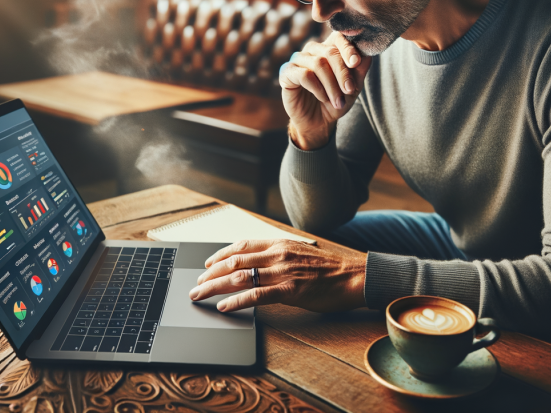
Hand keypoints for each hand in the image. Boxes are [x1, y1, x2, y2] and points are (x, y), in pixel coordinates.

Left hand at [188, 239, 366, 312]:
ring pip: (239, 277)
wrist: (354, 276)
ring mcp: (282, 272)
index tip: (207, 265)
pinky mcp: (289, 290)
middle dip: (210, 274)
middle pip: (234, 262)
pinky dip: (236, 301)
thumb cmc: (330, 268)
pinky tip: (223, 306)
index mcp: (280, 243)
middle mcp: (277, 254)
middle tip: (196, 285)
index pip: (241, 245)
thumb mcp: (301, 252)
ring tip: (200, 295)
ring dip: (214, 287)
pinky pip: (256, 295)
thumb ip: (280, 255)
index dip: (220, 254)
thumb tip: (260, 263)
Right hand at [279, 32, 372, 149]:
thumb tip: (367, 54)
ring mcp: (298, 60)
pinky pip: (304, 74)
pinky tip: (322, 98)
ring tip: (338, 101)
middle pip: (330, 52)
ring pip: (318, 64)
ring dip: (331, 85)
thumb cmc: (335, 101)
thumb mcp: (353, 87)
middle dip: (343, 73)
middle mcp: (312, 50)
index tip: (356, 63)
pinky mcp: (287, 72)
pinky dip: (317, 88)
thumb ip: (360, 69)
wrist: (318, 122)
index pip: (338, 37)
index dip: (348, 48)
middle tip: (349, 90)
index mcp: (329, 48)